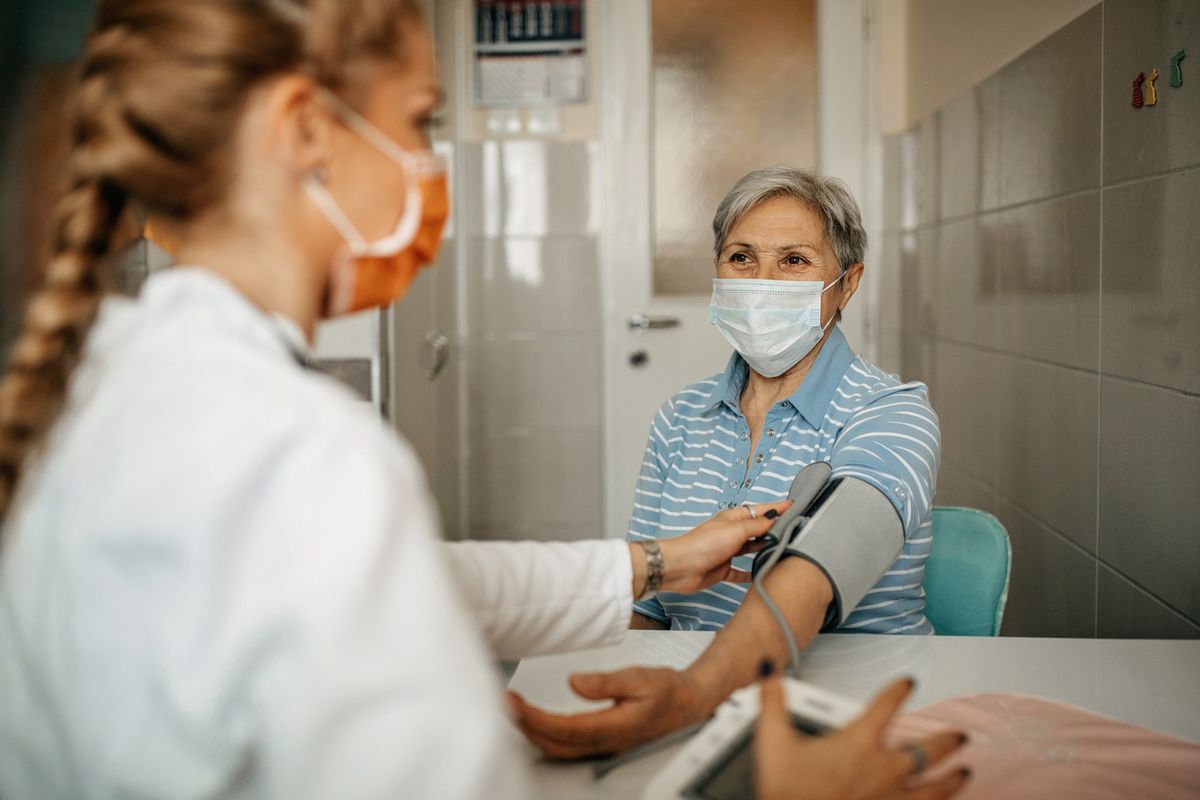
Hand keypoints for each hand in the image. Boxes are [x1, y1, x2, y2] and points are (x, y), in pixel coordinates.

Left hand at [508, 666, 707, 758]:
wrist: (689, 704)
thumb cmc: (667, 691)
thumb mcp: (639, 677)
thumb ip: (607, 682)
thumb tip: (575, 683)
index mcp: (615, 728)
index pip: (565, 729)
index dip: (534, 718)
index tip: (512, 703)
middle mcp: (606, 743)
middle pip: (555, 743)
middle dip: (525, 726)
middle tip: (502, 704)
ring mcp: (604, 747)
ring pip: (558, 749)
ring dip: (532, 732)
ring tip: (513, 711)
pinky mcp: (602, 744)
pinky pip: (566, 746)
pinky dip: (545, 735)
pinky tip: (535, 723)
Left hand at [658, 500, 790, 593]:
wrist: (681, 567)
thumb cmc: (703, 544)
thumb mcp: (735, 530)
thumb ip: (757, 526)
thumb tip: (774, 516)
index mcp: (732, 519)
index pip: (759, 511)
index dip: (776, 508)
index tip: (793, 505)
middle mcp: (730, 533)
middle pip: (756, 529)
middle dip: (773, 529)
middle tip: (793, 529)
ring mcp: (727, 551)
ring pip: (750, 549)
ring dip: (764, 549)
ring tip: (783, 548)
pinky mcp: (722, 569)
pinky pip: (740, 572)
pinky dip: (750, 573)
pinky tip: (760, 574)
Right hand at [755, 676, 969, 799]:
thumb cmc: (787, 790)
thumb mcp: (773, 739)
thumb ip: (772, 700)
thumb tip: (769, 670)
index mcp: (858, 741)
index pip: (886, 705)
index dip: (899, 690)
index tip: (908, 683)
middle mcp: (883, 768)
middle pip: (925, 750)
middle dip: (945, 741)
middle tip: (959, 735)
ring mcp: (890, 798)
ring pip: (934, 788)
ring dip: (952, 779)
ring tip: (965, 773)